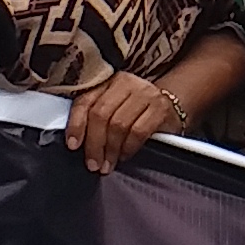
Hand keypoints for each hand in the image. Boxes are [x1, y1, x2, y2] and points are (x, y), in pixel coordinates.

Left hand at [64, 68, 186, 170]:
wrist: (171, 105)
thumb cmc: (136, 111)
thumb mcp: (113, 107)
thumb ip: (94, 117)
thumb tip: (76, 143)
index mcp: (107, 81)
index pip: (85, 101)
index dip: (76, 125)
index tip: (73, 145)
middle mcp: (125, 82)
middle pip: (101, 114)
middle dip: (94, 144)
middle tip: (92, 163)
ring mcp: (145, 93)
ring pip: (118, 124)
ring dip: (111, 149)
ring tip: (107, 163)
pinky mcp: (160, 107)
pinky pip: (138, 131)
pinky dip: (128, 147)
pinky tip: (124, 155)